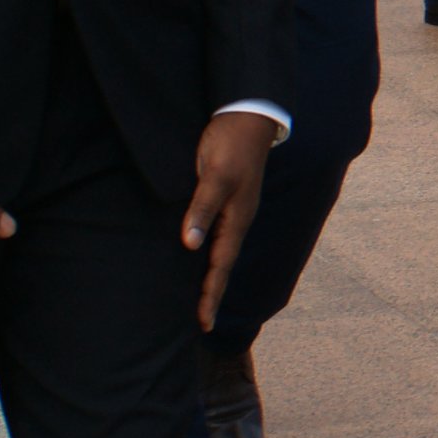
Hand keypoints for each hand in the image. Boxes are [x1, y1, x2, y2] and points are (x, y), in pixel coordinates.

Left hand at [184, 111, 278, 330]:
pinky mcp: (225, 197)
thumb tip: (190, 245)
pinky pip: (216, 234)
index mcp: (237, 219)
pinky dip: (208, 253)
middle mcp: (237, 219)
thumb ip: (202, 209)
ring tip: (200, 297)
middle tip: (201, 323)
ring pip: (220, 251)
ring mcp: (233, 209)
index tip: (202, 323)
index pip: (221, 266)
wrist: (246, 114)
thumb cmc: (230, 144)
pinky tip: (198, 254)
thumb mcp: (215, 175)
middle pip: (223, 265)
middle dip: (213, 294)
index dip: (211, 295)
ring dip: (211, 275)